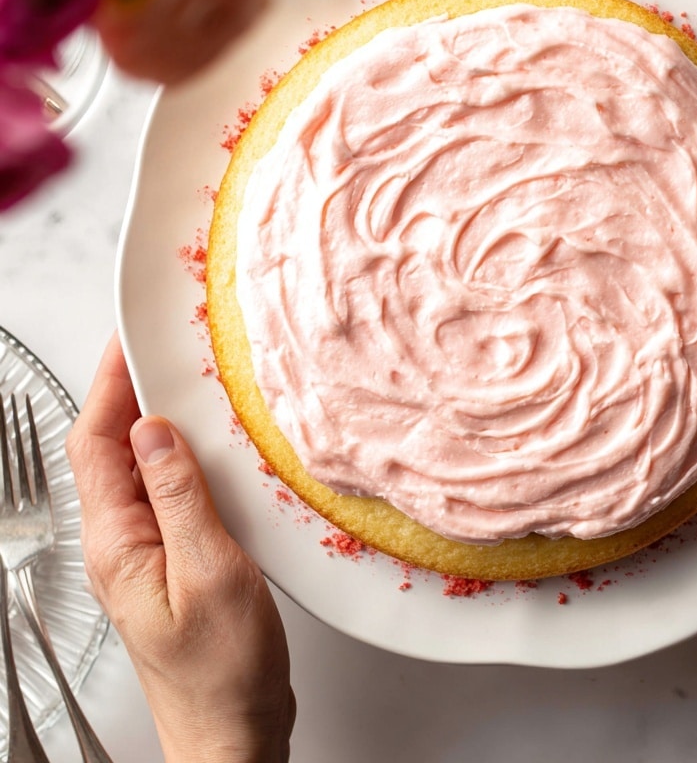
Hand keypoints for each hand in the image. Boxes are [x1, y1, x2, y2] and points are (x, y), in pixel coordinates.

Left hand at [66, 334, 294, 761]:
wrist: (232, 731)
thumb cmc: (221, 670)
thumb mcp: (210, 572)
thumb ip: (181, 497)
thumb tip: (155, 431)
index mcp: (118, 542)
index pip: (96, 443)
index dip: (109, 385)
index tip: (130, 340)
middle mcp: (122, 543)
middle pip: (109, 449)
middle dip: (128, 391)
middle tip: (162, 347)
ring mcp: (145, 552)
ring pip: (139, 468)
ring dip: (156, 420)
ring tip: (187, 382)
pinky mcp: (173, 559)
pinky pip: (167, 491)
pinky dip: (182, 455)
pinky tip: (211, 447)